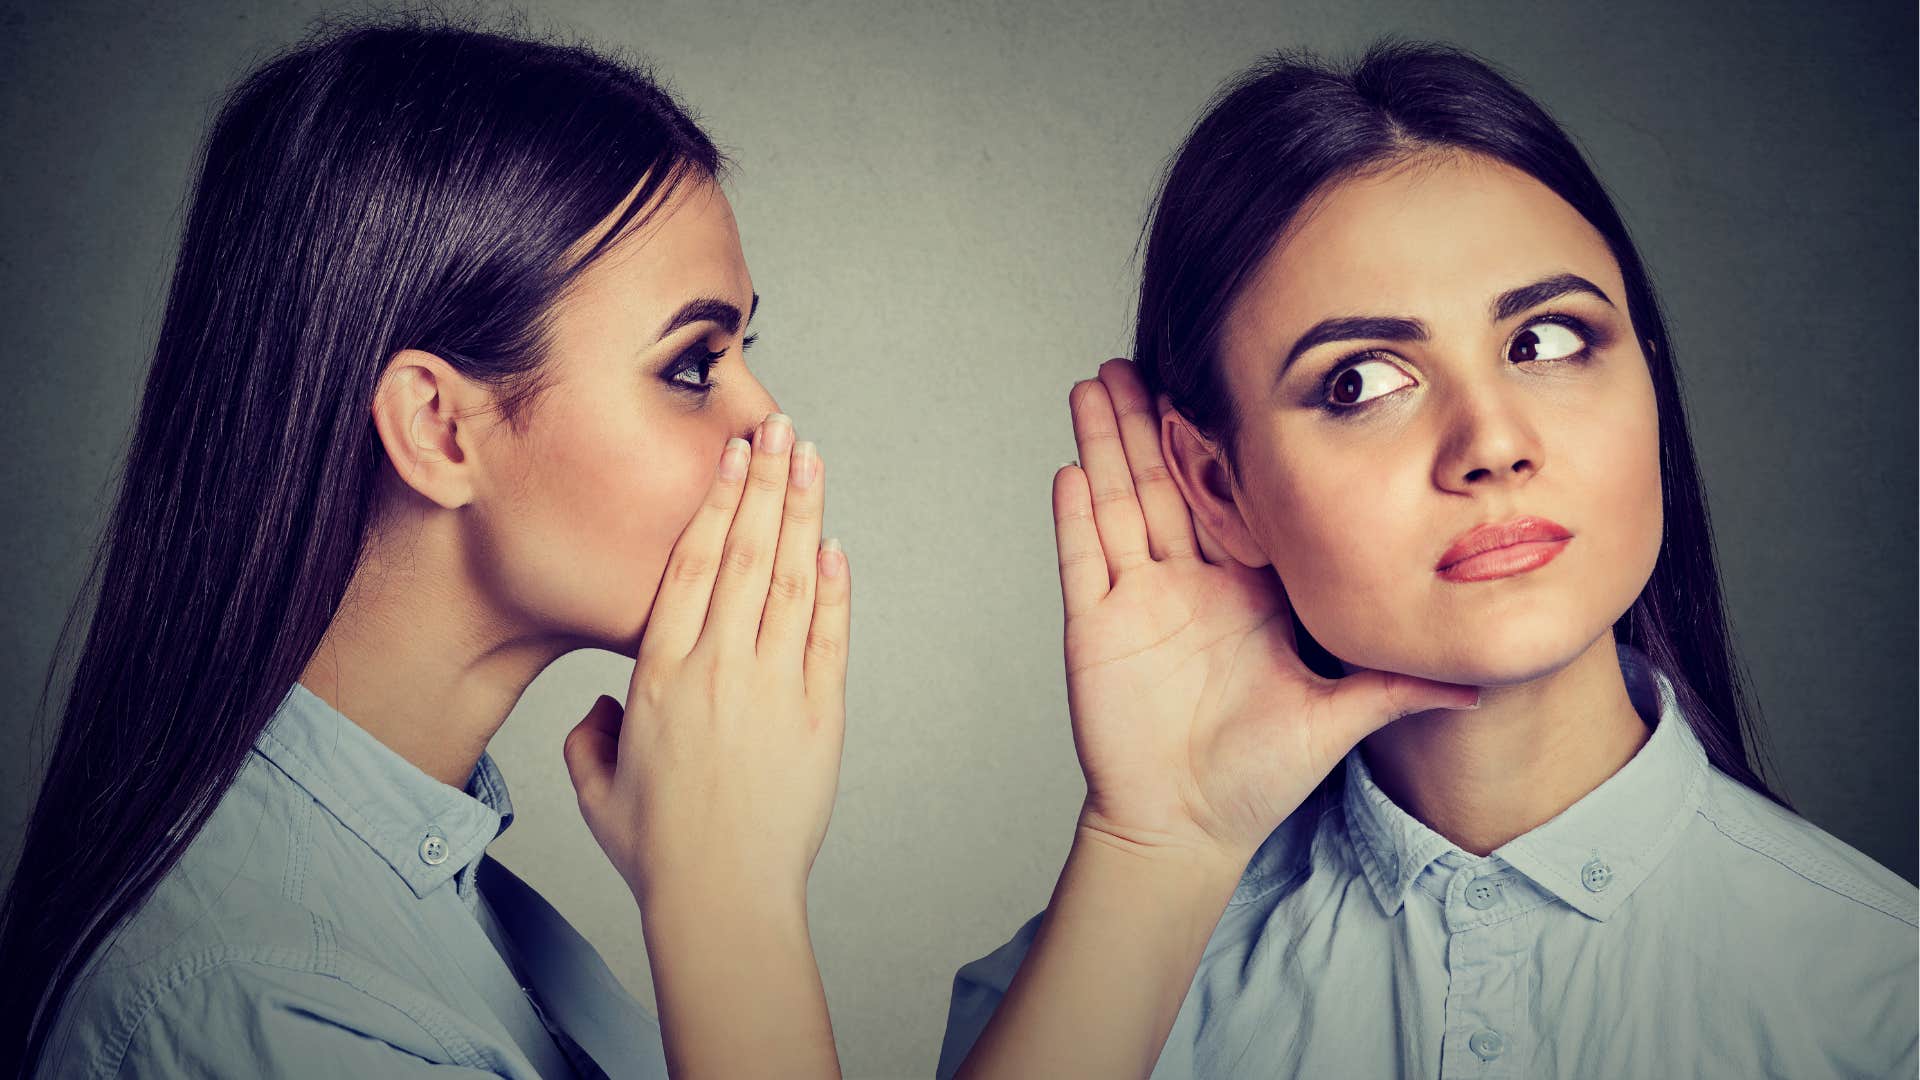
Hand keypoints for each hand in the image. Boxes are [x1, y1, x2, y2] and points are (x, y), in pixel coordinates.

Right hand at [562, 412, 850, 906]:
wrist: (722, 896)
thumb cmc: (659, 850)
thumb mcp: (597, 789)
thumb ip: (591, 737)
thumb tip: (604, 710)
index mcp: (659, 673)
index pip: (691, 564)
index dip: (714, 501)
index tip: (729, 456)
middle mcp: (717, 666)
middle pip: (744, 551)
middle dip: (764, 481)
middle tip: (779, 428)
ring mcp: (774, 686)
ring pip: (789, 579)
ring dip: (802, 513)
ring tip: (811, 459)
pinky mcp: (820, 715)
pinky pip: (829, 635)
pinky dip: (833, 587)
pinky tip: (834, 545)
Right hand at [1055, 359, 1475, 868]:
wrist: (1189, 826)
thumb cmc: (1257, 775)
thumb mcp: (1339, 717)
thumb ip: (1398, 686)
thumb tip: (1479, 678)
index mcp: (1242, 590)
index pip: (1230, 499)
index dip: (1220, 444)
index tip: (1220, 384)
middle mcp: (1186, 584)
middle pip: (1163, 483)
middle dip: (1146, 420)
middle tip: (1135, 355)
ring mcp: (1137, 603)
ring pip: (1117, 505)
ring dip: (1104, 445)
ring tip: (1093, 383)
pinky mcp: (1096, 631)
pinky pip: (1083, 563)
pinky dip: (1075, 518)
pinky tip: (1071, 468)